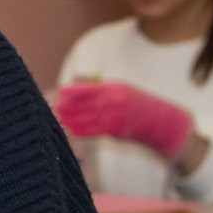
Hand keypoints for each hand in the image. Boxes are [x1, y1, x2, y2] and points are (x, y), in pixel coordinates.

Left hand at [55, 80, 193, 159]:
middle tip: (50, 106)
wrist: (162, 123)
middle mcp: (116, 101)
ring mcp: (116, 117)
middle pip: (85, 104)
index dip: (72, 91)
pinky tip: (70, 129)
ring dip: (70, 119)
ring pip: (87, 118)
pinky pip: (95, 131)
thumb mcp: (121, 90)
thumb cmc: (137, 104)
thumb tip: (75, 81)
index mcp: (116, 88)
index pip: (89, 88)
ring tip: (55, 118)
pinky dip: (82, 130)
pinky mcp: (117, 131)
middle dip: (67, 106)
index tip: (59, 91)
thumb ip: (99, 87)